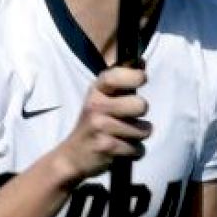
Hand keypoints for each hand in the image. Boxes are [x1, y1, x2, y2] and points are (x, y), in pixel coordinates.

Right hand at [53, 65, 150, 180]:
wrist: (72, 155)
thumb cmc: (95, 123)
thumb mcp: (102, 99)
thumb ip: (122, 82)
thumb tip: (142, 60)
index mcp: (96, 90)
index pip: (116, 75)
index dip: (134, 76)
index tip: (142, 79)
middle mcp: (96, 105)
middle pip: (140, 105)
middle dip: (141, 114)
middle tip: (128, 118)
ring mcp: (100, 126)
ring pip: (143, 130)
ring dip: (138, 136)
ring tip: (121, 136)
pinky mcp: (106, 147)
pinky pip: (138, 149)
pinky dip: (134, 152)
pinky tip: (119, 150)